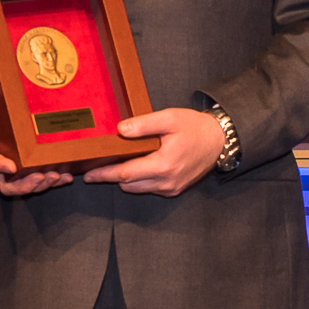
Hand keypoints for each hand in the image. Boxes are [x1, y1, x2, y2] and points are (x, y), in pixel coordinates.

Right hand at [0, 81, 71, 196]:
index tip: (12, 167)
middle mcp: (4, 162)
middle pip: (10, 184)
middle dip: (26, 185)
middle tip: (41, 176)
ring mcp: (20, 167)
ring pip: (28, 185)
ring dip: (42, 185)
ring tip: (56, 176)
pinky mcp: (33, 166)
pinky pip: (42, 180)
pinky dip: (55, 182)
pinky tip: (67, 176)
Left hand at [86, 107, 225, 196]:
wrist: (219, 141)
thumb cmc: (195, 128)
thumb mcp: (170, 118)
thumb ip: (144, 124)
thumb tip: (120, 129)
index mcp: (163, 165)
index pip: (125, 173)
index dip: (104, 174)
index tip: (88, 174)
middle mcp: (166, 182)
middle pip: (128, 184)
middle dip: (111, 177)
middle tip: (96, 167)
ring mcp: (171, 188)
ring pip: (137, 188)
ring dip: (126, 179)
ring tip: (116, 164)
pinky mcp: (175, 190)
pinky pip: (150, 188)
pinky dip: (140, 180)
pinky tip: (138, 165)